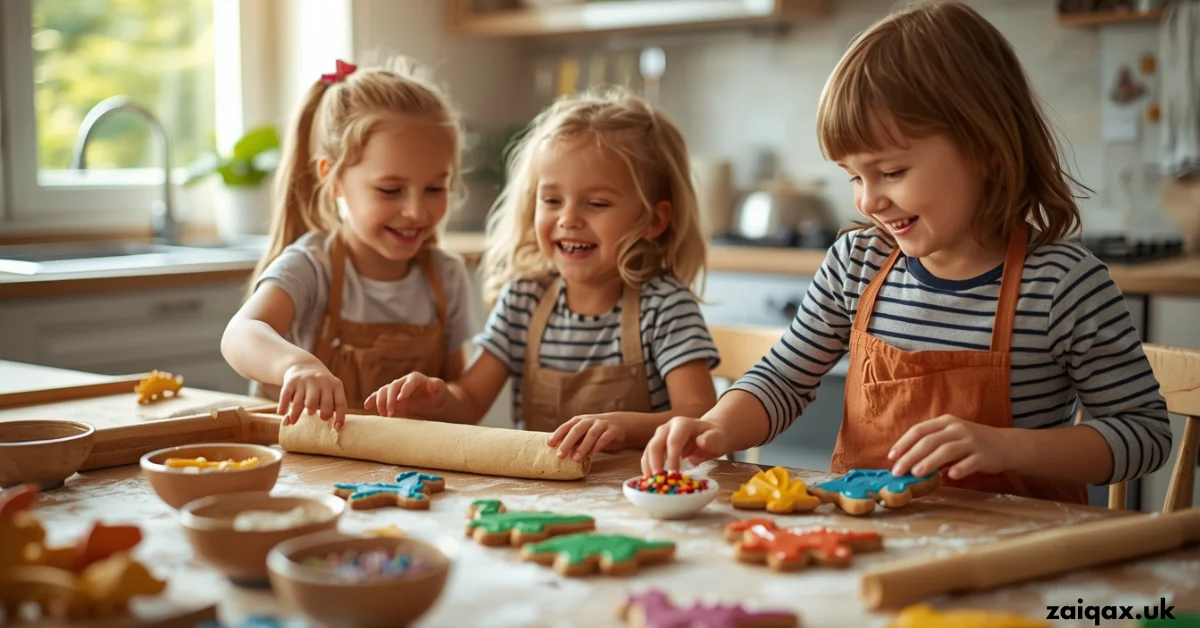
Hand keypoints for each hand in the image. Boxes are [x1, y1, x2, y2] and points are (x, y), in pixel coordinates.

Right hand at [278, 361, 346, 430]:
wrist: (304, 364)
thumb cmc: (320, 386)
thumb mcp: (331, 390)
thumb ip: (331, 407)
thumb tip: (337, 430)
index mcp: (335, 385)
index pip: (340, 403)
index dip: (340, 417)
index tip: (336, 430)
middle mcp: (322, 382)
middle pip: (323, 402)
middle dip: (322, 413)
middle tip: (316, 417)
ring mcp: (306, 381)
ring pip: (302, 401)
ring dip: (297, 413)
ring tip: (294, 422)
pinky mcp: (291, 381)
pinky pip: (286, 395)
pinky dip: (283, 405)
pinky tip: (282, 413)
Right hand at [364, 372, 447, 418]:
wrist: (433, 403)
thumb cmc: (438, 396)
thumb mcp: (440, 392)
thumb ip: (436, 387)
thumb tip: (432, 384)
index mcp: (417, 378)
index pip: (410, 381)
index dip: (405, 389)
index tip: (401, 399)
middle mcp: (404, 382)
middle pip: (393, 386)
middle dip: (390, 399)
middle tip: (391, 414)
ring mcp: (395, 389)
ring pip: (384, 391)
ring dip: (381, 403)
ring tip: (385, 416)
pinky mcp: (390, 397)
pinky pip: (378, 396)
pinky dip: (372, 400)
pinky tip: (367, 406)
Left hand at [547, 415, 625, 460]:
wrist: (619, 423)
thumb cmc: (596, 431)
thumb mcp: (584, 432)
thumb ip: (573, 439)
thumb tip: (557, 451)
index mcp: (579, 420)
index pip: (566, 426)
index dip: (557, 435)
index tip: (549, 445)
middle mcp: (589, 420)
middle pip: (577, 430)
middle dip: (567, 442)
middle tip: (560, 455)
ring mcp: (602, 424)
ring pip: (591, 434)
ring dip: (582, 447)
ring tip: (575, 459)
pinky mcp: (613, 431)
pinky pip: (604, 438)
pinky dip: (597, 446)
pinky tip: (591, 455)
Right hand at [641, 416, 727, 476]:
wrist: (709, 434)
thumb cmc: (714, 437)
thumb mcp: (718, 438)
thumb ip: (711, 439)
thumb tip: (701, 442)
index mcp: (682, 424)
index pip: (673, 441)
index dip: (671, 458)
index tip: (673, 474)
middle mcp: (667, 428)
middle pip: (655, 445)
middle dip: (655, 463)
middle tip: (659, 480)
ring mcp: (660, 436)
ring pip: (648, 451)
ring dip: (648, 468)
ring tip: (652, 483)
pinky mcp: (657, 446)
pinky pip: (648, 457)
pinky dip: (648, 469)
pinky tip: (651, 481)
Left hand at [888, 415, 1013, 479]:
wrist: (1005, 444)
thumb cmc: (970, 443)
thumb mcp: (949, 438)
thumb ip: (930, 447)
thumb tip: (905, 463)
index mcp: (945, 422)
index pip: (919, 430)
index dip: (903, 443)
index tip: (891, 457)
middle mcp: (957, 429)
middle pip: (929, 441)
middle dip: (911, 456)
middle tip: (898, 471)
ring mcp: (972, 441)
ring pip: (947, 450)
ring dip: (930, 461)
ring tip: (916, 473)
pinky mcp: (985, 455)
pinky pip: (970, 461)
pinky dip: (960, 468)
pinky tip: (950, 476)